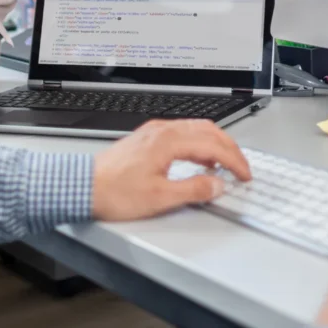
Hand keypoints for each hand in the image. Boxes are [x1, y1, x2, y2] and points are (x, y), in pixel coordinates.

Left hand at [92, 119, 250, 220]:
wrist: (83, 186)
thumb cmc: (114, 192)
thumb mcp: (159, 198)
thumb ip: (193, 190)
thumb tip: (217, 185)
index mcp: (169, 141)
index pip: (213, 146)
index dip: (234, 161)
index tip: (244, 174)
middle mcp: (163, 131)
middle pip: (208, 131)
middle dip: (230, 148)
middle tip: (241, 167)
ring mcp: (154, 132)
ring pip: (196, 129)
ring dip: (215, 144)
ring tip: (225, 164)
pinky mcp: (147, 138)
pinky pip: (182, 133)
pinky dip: (199, 143)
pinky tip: (198, 159)